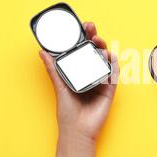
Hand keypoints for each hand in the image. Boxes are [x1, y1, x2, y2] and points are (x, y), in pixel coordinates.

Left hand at [39, 22, 118, 145]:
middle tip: (91, 29)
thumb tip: (42, 52)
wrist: (77, 130)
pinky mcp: (110, 89)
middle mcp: (91, 73)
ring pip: (105, 60)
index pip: (82, 50)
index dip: (84, 37)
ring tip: (98, 42)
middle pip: (95, 51)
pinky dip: (114, 64)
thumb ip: (53, 69)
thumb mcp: (59, 87)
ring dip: (104, 48)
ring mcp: (101, 80)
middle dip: (95, 37)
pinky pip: (114, 74)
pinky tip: (110, 56)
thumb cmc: (67, 112)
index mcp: (79, 71)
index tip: (82, 26)